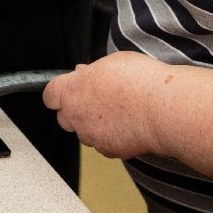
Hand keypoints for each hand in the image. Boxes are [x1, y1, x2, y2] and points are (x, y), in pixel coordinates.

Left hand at [41, 52, 169, 159]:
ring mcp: (91, 135)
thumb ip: (91, 71)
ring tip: (119, 112)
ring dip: (95, 125)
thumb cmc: (140, 81)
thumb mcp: (111, 62)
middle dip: (76, 110)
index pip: (50, 95)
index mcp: (72, 91)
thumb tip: (83, 73)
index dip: (59, 92)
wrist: (163, 108)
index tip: (67, 90)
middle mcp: (76, 116)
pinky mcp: (108, 150)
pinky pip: (104, 144)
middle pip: (65, 117)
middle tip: (97, 100)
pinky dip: (112, 137)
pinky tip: (128, 125)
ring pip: (85, 132)